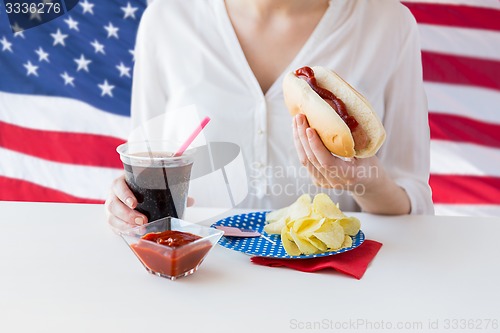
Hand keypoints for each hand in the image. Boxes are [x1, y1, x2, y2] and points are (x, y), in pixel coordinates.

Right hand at [105, 174, 146, 233]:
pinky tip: (134, 232)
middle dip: (128, 215)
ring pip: (111, 219)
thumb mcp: (142, 181)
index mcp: (118, 184)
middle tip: (142, 220)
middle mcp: (112, 196)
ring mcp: (111, 209)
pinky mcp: (112, 219)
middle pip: (113, 206)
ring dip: (126, 226)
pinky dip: (124, 231)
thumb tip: (168, 184)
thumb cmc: (139, 186)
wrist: (132, 190)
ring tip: (140, 229)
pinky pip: (114, 227)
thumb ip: (151, 182)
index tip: (134, 204)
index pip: (118, 188)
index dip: (125, 196)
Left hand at [292, 114, 410, 213]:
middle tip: (300, 117)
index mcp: (349, 175)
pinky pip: (306, 162)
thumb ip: (353, 139)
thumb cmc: (370, 163)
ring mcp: (323, 182)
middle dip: (303, 137)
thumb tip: (341, 115)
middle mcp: (333, 181)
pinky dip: (301, 146)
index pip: (326, 161)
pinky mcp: (317, 180)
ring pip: (305, 160)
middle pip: (312, 159)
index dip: (316, 145)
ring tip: (296, 121)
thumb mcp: (366, 151)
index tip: (309, 128)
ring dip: (298, 140)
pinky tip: (298, 132)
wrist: (368, 183)